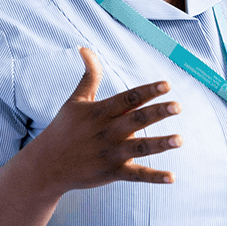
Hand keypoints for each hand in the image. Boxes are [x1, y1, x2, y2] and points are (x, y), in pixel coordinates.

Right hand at [26, 48, 181, 191]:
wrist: (47, 165)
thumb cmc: (63, 128)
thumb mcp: (75, 100)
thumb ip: (89, 75)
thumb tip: (85, 48)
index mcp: (100, 112)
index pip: (128, 98)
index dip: (147, 91)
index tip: (167, 84)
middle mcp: (106, 131)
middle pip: (136, 120)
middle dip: (157, 112)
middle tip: (178, 106)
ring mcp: (110, 153)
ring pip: (139, 147)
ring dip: (160, 144)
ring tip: (180, 139)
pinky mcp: (111, 173)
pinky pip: (136, 175)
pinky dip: (153, 177)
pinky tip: (172, 177)